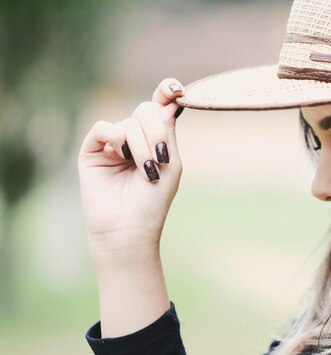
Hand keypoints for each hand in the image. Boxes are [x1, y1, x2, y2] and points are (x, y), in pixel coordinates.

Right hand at [78, 78, 184, 256]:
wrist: (128, 227)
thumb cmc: (153, 200)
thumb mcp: (170, 162)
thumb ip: (167, 131)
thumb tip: (170, 99)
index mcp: (157, 140)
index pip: (160, 107)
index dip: (167, 92)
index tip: (176, 90)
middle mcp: (135, 138)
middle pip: (147, 110)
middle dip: (156, 131)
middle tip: (159, 157)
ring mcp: (113, 143)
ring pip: (129, 122)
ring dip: (141, 145)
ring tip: (144, 170)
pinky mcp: (93, 150)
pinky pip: (104, 128)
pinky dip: (116, 139)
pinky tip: (120, 156)